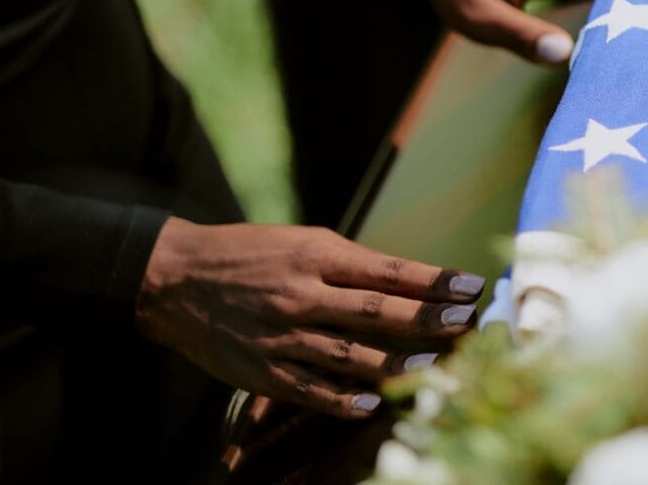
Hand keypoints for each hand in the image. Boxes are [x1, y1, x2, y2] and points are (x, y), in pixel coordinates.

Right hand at [136, 219, 484, 417]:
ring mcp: (282, 335)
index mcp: (315, 255)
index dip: (432, 279)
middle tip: (468, 324)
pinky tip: (372, 405)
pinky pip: (309, 389)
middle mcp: (301, 293)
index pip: (386, 269)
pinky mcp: (262, 370)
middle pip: (376, 311)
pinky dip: (341, 399)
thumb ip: (348, 265)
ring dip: (395, 363)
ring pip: (348, 353)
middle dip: (427, 319)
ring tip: (435, 367)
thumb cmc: (250, 254)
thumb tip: (406, 281)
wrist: (176, 278)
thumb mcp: (300, 242)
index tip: (472, 286)